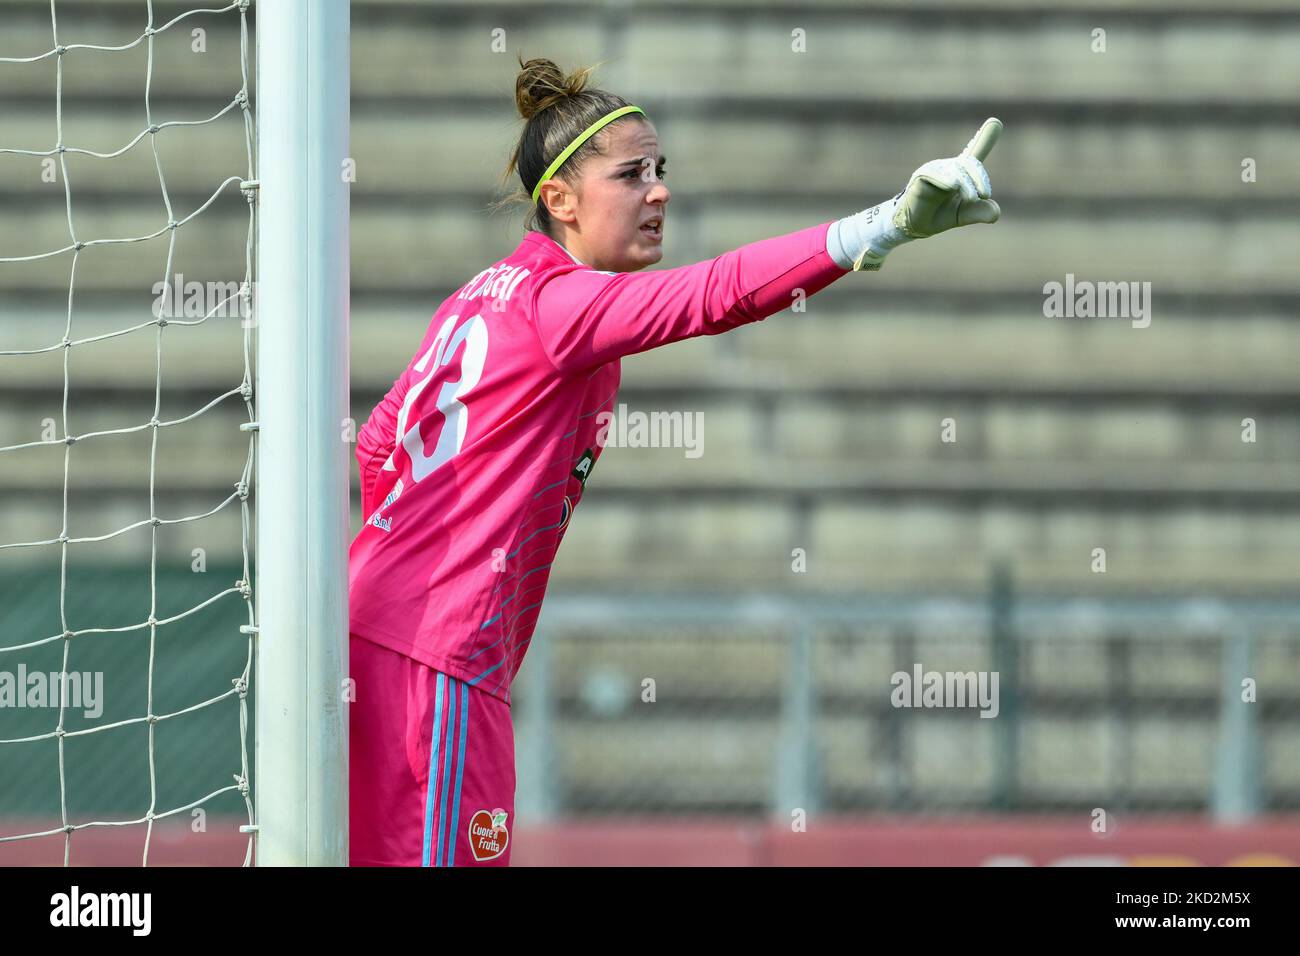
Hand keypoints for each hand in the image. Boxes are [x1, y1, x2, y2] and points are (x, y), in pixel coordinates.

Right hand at [851, 118, 1002, 270]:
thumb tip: (995, 212)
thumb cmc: (940, 215)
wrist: (916, 226)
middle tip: (985, 195)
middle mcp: (949, 167)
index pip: (975, 153)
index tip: (995, 122)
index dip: (985, 138)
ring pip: (955, 170)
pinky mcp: (921, 176)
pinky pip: (933, 174)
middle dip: (979, 177)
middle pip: (969, 164)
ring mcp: (935, 170)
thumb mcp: (965, 214)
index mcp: (962, 173)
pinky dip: (944, 179)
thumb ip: (981, 212)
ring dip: (966, 183)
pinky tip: (952, 185)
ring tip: (972, 198)